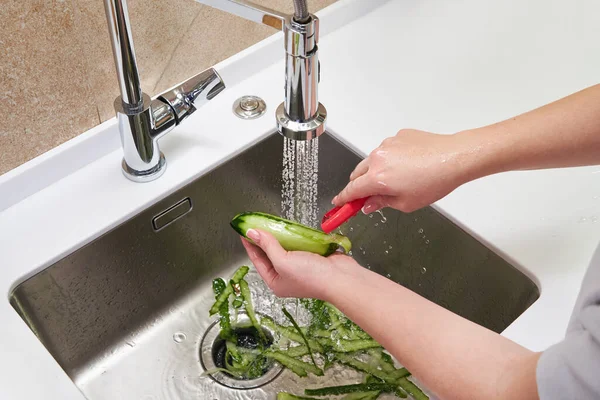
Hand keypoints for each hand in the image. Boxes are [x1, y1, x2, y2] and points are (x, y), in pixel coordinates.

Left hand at [241, 229, 364, 299]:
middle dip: (263, 239)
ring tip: (271, 223)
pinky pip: (299, 245)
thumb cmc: (311, 276)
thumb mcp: (283, 261)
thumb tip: (252, 233)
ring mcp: (300, 267)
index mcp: (276, 281)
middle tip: (256, 223)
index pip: (257, 260)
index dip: (250, 244)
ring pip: (285, 248)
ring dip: (279, 236)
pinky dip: (294, 236)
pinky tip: (290, 227)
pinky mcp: (312, 258)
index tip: (244, 229)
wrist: (341, 278)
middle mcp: (286, 276)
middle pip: (270, 254)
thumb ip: (268, 246)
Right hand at [332, 129, 472, 212]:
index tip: (339, 204)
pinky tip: (408, 167)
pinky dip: (391, 159)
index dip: (343, 199)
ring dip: (376, 171)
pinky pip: (387, 150)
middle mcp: (377, 158)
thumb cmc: (435, 180)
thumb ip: (382, 203)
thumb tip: (369, 205)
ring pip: (371, 161)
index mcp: (377, 178)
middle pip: (357, 174)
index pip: (351, 190)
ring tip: (398, 180)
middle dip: (359, 185)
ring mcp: (387, 145)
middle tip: (369, 196)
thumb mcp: (406, 203)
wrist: (454, 157)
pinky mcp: (398, 136)